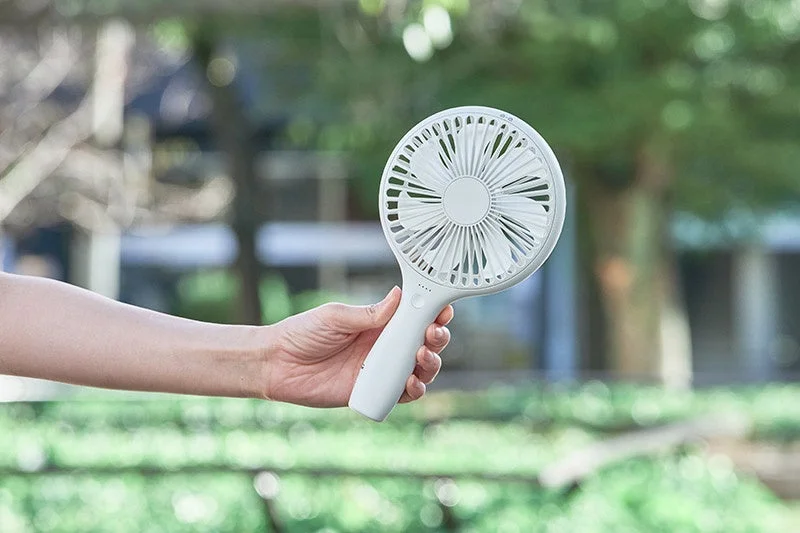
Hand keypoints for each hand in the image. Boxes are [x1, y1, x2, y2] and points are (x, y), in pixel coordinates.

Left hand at [264, 287, 452, 407]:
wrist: (276, 364)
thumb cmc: (302, 333)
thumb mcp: (335, 317)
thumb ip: (367, 313)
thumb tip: (398, 296)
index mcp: (380, 323)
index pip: (415, 317)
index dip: (433, 313)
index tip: (442, 309)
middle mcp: (385, 346)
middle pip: (425, 343)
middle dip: (437, 338)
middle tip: (433, 334)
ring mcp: (381, 370)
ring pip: (419, 369)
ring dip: (430, 364)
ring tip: (422, 357)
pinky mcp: (372, 392)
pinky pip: (401, 394)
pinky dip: (414, 390)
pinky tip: (412, 382)